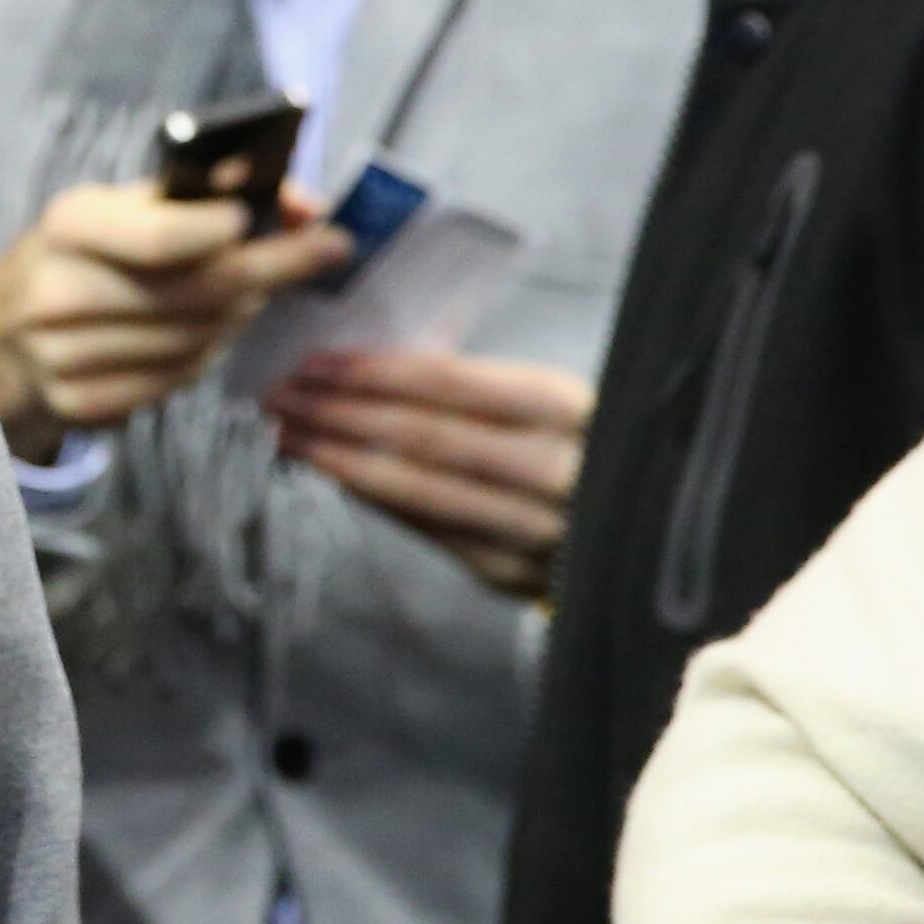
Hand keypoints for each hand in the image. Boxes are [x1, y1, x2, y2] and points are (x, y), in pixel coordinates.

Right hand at [0, 184, 351, 460]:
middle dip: (275, 269)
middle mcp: (57, 291)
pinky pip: (177, 381)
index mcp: (67, 226)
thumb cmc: (76, 260)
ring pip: (198, 340)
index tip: (292, 217)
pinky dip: (205, 355)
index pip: (166, 238)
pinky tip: (204, 334)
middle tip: (326, 250)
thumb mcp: (114, 211)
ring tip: (247, 293)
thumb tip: (299, 203)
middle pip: (199, 293)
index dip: (235, 232)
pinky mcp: (77, 404)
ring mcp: (62, 356)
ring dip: (239, 314)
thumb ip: (197, 198)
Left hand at [266, 349, 589, 597]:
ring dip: (339, 461)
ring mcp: (532, 532)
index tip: (311, 361)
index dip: (371, 372)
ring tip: (286, 435)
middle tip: (276, 396)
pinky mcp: (509, 574)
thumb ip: (475, 378)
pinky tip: (334, 475)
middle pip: (422, 437)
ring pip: (416, 491)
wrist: (647, 535)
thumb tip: (379, 349)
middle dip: (337, 414)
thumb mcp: (550, 395)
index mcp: (568, 407)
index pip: (449, 384)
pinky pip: (426, 530)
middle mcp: (555, 472)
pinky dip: (374, 499)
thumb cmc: (584, 444)